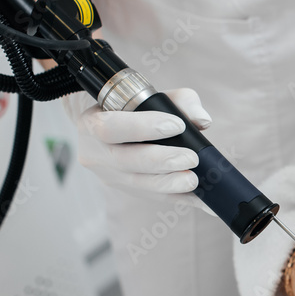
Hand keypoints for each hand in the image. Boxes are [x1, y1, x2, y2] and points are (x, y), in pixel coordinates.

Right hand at [65, 87, 210, 195]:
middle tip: (190, 158)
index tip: (177, 125)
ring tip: (193, 179)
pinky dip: (179, 197)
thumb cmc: (134, 109)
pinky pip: (153, 197)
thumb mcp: (153, 97)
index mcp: (92, 122)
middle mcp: (95, 153)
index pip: (111, 127)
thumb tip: (202, 120)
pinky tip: (200, 198)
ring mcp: (108, 175)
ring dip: (168, 183)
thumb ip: (180, 101)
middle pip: (125, 160)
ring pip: (138, 184)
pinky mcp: (125, 190)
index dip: (143, 127)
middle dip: (161, 161)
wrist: (110, 130)